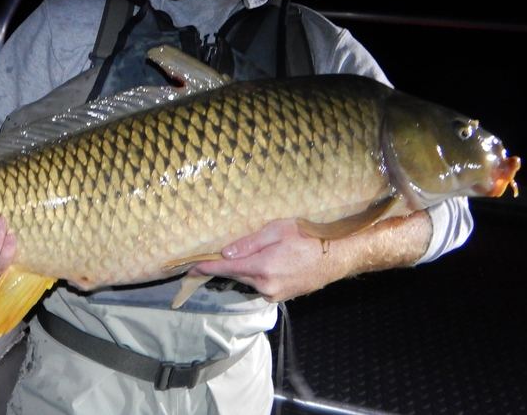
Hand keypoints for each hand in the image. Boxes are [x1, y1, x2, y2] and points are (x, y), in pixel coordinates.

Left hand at [190, 212, 431, 301]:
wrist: (338, 254)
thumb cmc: (309, 235)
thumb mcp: (277, 230)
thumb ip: (249, 243)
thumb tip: (225, 252)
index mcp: (262, 268)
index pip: (226, 268)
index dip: (206, 267)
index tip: (189, 268)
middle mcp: (266, 286)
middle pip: (236, 275)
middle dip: (223, 266)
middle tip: (208, 256)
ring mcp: (275, 293)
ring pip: (248, 280)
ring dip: (241, 269)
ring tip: (238, 255)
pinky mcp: (283, 296)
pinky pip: (261, 284)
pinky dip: (255, 274)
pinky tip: (261, 261)